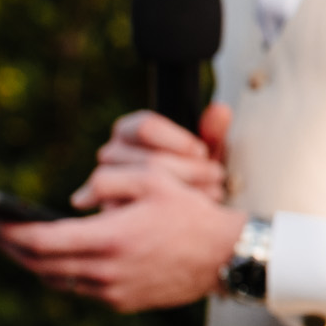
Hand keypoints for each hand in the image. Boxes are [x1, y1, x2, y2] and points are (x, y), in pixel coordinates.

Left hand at [0, 163, 244, 311]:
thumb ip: (108, 183)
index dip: (8, 232)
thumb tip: (74, 200)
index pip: (41, 240)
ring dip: (32, 260)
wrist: (226, 257)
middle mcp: (105, 271)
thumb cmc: (190, 213)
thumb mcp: (153, 181)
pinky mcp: (122, 302)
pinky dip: (61, 271)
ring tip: (17, 240)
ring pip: (55, 278)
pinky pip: (78, 287)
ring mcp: (112, 291)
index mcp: (108, 239)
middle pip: (38, 263)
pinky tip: (54, 255)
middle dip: (9, 245)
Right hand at [78, 104, 231, 205]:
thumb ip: (212, 132)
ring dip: (185, 190)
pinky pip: (139, 209)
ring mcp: (106, 182)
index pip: (144, 127)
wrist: (179, 214)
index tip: (202, 152)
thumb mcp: (204, 154)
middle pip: (150, 160)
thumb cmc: (190, 177)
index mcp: (128, 132)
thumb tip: (220, 111)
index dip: (178, 140)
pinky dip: (169, 211)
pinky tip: (190, 212)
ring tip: (211, 194)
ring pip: (145, 184)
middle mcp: (110, 153)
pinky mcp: (110, 210)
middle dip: (190, 170)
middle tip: (215, 176)